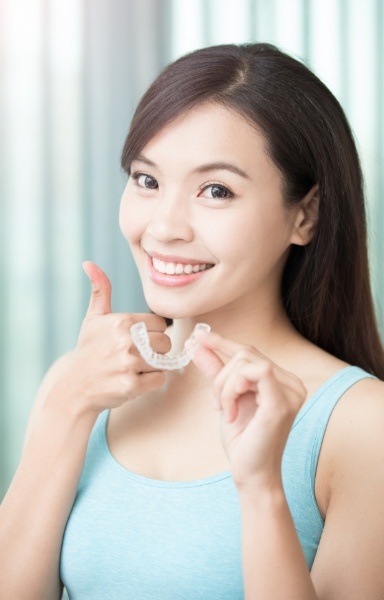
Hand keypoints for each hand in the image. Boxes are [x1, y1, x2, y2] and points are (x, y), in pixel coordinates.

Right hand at [52, 261, 169, 414]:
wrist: (75, 387)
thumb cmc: (89, 350)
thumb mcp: (93, 318)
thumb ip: (100, 290)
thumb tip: (89, 263)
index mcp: (121, 322)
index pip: (160, 323)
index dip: (151, 333)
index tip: (136, 340)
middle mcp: (126, 341)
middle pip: (166, 342)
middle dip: (155, 350)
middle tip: (136, 355)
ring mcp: (129, 364)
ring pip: (164, 361)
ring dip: (153, 366)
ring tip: (133, 367)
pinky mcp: (132, 385)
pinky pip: (159, 380)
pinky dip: (150, 382)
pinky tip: (133, 379)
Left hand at [193, 331, 305, 491]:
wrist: (251, 475)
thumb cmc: (243, 441)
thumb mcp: (225, 398)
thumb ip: (216, 370)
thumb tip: (198, 344)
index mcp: (283, 381)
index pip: (251, 352)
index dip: (224, 342)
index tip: (199, 336)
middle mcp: (293, 383)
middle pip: (246, 354)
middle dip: (221, 376)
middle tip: (216, 404)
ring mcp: (291, 392)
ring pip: (245, 362)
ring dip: (225, 386)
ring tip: (225, 411)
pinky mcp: (282, 402)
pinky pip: (253, 372)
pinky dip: (233, 390)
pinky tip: (231, 412)